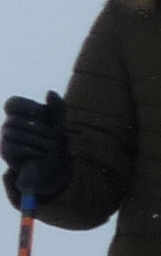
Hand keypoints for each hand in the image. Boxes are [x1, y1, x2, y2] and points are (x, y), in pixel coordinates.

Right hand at [2, 91, 69, 209]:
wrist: (53, 164)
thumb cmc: (55, 139)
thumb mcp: (59, 123)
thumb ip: (57, 107)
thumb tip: (50, 92)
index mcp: (19, 113)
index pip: (12, 103)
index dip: (26, 105)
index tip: (43, 111)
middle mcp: (9, 124)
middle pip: (15, 120)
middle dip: (38, 128)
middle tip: (55, 136)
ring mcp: (5, 137)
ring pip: (14, 134)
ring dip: (37, 140)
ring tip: (52, 146)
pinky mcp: (6, 152)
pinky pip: (13, 147)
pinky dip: (30, 151)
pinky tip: (42, 154)